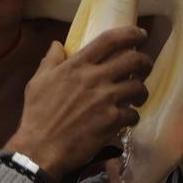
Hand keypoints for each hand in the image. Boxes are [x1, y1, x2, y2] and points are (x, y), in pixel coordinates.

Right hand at [6, 27, 150, 182]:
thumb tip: (57, 45)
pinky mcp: (112, 121)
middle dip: (145, 61)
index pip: (110, 40)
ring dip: (141, 91)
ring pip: (138, 87)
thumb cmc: (37, 115)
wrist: (41, 148)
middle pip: (133, 60)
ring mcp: (106, 99)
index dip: (130, 33)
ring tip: (137, 96)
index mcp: (77, 65)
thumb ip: (50, 61)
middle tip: (145, 67)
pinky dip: (133, 115)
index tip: (140, 35)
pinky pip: (133, 113)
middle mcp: (95, 78)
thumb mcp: (37, 82)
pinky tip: (127, 118)